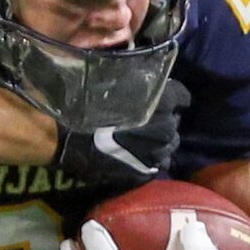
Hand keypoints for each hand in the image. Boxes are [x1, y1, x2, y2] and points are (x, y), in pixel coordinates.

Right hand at [54, 78, 188, 188]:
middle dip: (164, 121)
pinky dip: (150, 160)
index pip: (182, 97)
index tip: (164, 98)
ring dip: (159, 142)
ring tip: (143, 141)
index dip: (173, 97)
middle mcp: (166, 127)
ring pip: (168, 146)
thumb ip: (137, 80)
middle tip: (147, 120)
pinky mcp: (143, 172)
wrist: (66, 135)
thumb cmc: (87, 101)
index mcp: (163, 101)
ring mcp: (156, 153)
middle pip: (174, 124)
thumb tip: (146, 78)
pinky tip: (138, 157)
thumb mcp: (115, 78)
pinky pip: (156, 166)